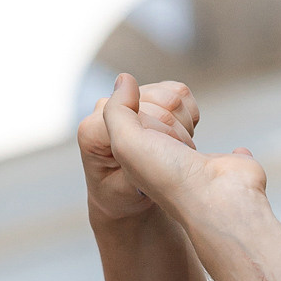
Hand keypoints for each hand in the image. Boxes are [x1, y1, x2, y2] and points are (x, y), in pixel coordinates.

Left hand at [80, 75, 202, 221]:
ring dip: (181, 127)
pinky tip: (175, 138)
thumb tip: (125, 78)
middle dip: (173, 135)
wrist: (133, 201)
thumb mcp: (125, 183)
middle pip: (162, 104)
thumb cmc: (125, 195)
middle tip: (165, 160)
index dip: (161, 137)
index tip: (160, 161)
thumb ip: (123, 135)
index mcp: (93, 130)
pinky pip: (181, 93)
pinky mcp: (149, 96)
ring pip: (174, 96)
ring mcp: (128, 101)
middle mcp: (106, 110)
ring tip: (169, 150)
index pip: (143, 114)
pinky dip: (188, 117)